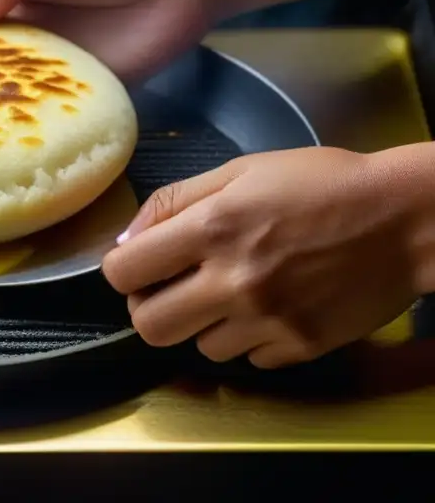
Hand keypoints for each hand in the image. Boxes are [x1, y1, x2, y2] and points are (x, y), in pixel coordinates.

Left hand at [101, 145, 434, 368]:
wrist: (406, 219)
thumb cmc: (322, 184)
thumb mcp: (241, 170)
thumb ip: (174, 202)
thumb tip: (126, 240)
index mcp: (212, 229)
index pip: (124, 272)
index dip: (122, 269)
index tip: (138, 263)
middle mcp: (234, 282)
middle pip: (149, 325)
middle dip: (150, 307)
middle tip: (171, 287)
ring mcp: (268, 321)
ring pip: (199, 347)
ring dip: (203, 323)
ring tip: (232, 292)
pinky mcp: (301, 347)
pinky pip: (249, 359)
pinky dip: (249, 339)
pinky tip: (270, 307)